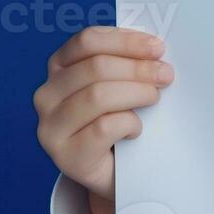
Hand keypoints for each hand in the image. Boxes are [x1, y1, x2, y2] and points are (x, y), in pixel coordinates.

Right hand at [33, 26, 174, 213]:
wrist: (110, 172)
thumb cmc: (117, 119)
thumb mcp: (116, 83)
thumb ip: (125, 62)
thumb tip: (155, 49)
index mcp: (58, 67)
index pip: (87, 41)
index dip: (125, 41)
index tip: (157, 48)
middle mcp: (47, 95)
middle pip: (96, 67)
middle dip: (138, 68)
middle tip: (166, 75)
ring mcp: (51, 127)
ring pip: (98, 96)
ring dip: (136, 93)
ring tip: (154, 98)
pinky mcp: (65, 156)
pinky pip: (104, 128)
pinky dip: (129, 124)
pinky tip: (136, 129)